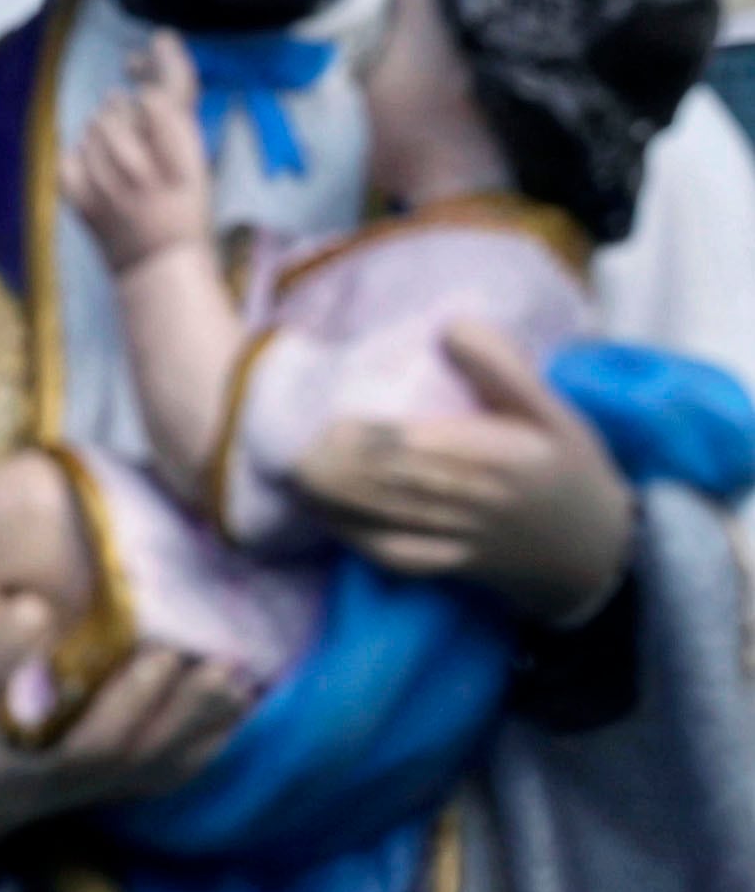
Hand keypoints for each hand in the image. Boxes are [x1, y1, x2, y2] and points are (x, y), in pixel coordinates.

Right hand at [0, 604, 250, 867]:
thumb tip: (32, 607)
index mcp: (49, 761)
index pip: (98, 741)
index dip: (133, 702)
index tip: (161, 653)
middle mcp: (90, 781)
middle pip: (149, 750)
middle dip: (186, 705)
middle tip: (220, 658)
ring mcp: (113, 787)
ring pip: (169, 760)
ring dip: (207, 720)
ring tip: (238, 676)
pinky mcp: (128, 788)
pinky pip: (177, 770)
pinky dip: (212, 741)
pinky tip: (236, 710)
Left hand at [62, 33, 215, 271]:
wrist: (161, 264)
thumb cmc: (188, 210)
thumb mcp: (199, 160)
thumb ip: (176, 114)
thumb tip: (151, 56)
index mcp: (180, 158)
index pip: (157, 97)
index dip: (157, 67)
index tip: (157, 47)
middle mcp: (140, 167)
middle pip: (119, 105)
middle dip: (127, 107)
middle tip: (140, 128)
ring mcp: (104, 182)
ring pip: (92, 126)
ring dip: (106, 129)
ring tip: (123, 153)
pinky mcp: (78, 196)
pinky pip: (72, 153)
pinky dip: (84, 156)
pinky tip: (100, 169)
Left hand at [292, 321, 635, 624]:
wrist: (602, 554)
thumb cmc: (570, 471)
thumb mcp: (553, 412)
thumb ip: (503, 368)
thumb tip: (450, 325)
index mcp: (495, 457)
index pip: (415, 445)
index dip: (361, 435)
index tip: (321, 416)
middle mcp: (473, 501)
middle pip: (388, 483)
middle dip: (333, 466)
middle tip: (288, 447)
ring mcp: (460, 538)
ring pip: (384, 519)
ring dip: (332, 498)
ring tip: (289, 473)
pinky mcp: (453, 566)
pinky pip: (397, 556)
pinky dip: (355, 537)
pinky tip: (320, 516)